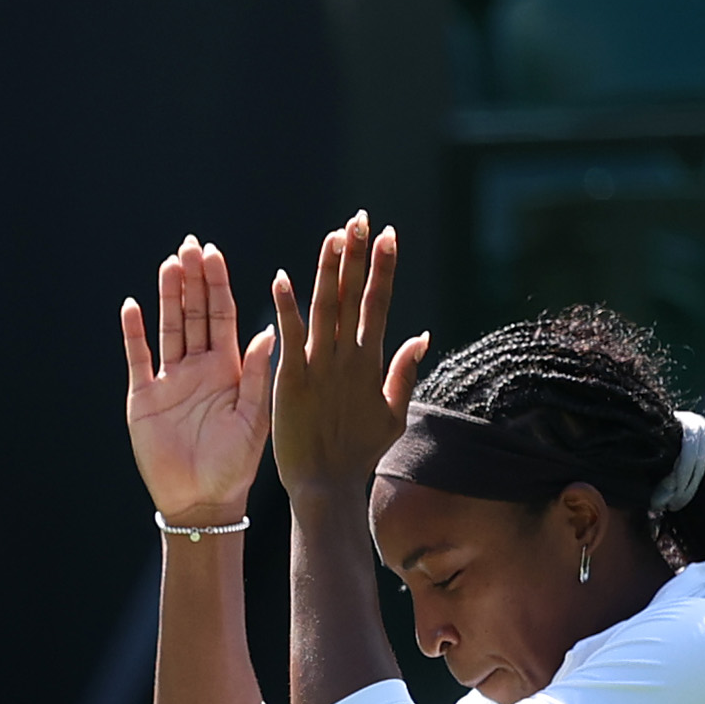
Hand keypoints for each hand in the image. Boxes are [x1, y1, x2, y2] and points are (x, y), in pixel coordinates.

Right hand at [119, 235, 274, 525]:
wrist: (202, 503)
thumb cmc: (235, 466)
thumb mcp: (255, 418)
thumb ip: (259, 374)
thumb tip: (269, 330)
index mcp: (228, 369)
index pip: (222, 316)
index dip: (217, 285)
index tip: (214, 254)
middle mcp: (198, 368)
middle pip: (193, 314)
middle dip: (192, 280)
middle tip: (190, 246)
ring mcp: (169, 381)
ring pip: (167, 328)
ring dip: (167, 296)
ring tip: (169, 265)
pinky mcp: (144, 398)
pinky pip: (138, 359)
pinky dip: (134, 333)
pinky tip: (132, 306)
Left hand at [266, 214, 427, 503]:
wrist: (327, 486)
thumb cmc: (359, 454)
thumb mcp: (392, 413)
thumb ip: (405, 371)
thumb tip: (422, 335)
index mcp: (371, 362)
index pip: (379, 303)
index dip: (383, 267)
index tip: (388, 233)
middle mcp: (348, 358)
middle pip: (353, 296)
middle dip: (358, 255)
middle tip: (360, 217)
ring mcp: (319, 367)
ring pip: (325, 308)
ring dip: (328, 269)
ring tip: (333, 234)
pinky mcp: (291, 380)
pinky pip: (289, 336)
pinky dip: (286, 307)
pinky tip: (282, 277)